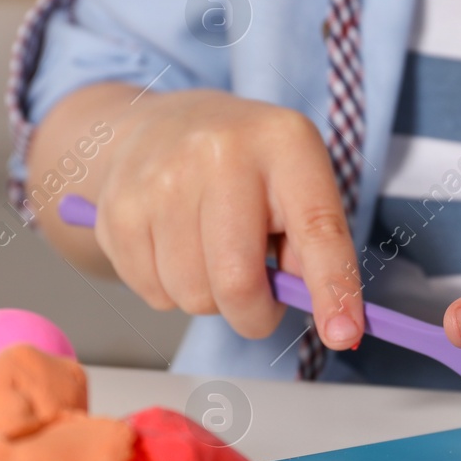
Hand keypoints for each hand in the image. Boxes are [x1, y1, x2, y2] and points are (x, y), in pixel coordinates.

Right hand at [84, 87, 362, 347]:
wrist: (157, 126)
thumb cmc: (244, 166)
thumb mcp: (296, 179)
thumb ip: (315, 244)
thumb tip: (331, 318)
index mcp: (283, 142)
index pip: (317, 229)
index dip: (332, 288)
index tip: (343, 334)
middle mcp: (220, 153)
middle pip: (237, 282)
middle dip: (253, 313)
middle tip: (258, 297)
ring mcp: (161, 180)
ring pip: (192, 296)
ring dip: (208, 297)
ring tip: (211, 253)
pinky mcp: (117, 210)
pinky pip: (154, 294)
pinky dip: (170, 289)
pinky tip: (176, 247)